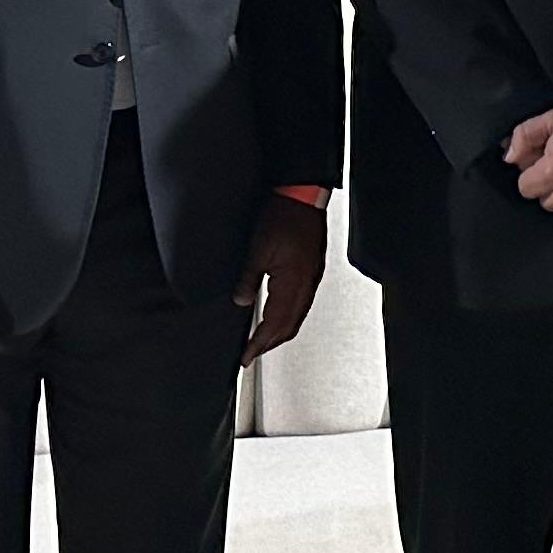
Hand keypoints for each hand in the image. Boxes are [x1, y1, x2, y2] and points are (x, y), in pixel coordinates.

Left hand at [233, 198, 327, 365]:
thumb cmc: (284, 216)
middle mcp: (306, 285)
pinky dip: (289, 317)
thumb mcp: (257, 249)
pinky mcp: (312, 271)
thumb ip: (248, 279)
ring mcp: (312, 278)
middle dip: (270, 344)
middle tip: (252, 354)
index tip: (246, 356)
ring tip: (262, 340)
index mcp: (293, 283)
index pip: (274, 324)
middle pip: (289, 327)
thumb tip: (240, 301)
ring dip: (280, 333)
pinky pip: (302, 304)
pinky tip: (278, 314)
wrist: (304, 196)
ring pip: (297, 317)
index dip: (259, 343)